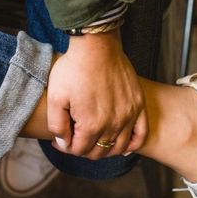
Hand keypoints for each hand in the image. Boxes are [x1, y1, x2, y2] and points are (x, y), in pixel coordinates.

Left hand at [47, 29, 146, 158]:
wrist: (96, 46)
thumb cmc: (73, 69)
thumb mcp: (55, 98)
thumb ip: (57, 126)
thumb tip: (63, 143)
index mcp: (92, 125)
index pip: (79, 150)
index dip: (67, 147)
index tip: (61, 139)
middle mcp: (113, 124)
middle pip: (99, 151)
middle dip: (84, 150)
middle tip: (74, 139)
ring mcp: (129, 115)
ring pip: (119, 147)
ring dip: (105, 150)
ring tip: (94, 142)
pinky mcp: (138, 104)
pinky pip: (141, 133)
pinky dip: (133, 144)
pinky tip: (123, 146)